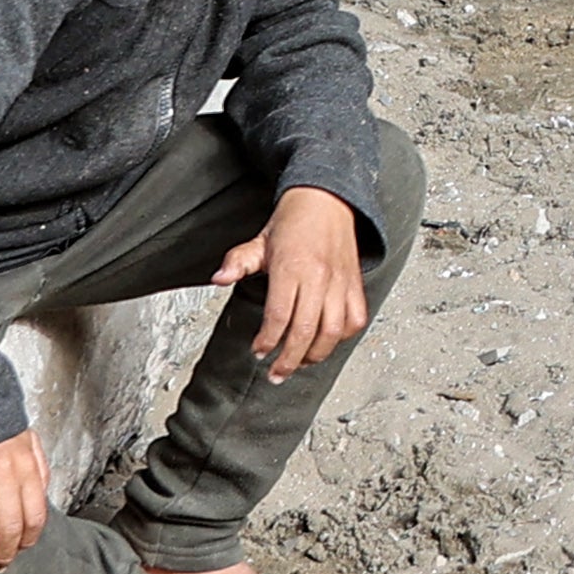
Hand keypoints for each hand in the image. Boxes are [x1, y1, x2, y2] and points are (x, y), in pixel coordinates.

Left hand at [216, 187, 371, 379]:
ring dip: (315, 355)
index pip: (279, 316)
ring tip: (300, 363)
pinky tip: (326, 342)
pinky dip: (342, 337)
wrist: (326, 200)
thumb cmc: (293, 222)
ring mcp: (340, 282)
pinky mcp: (354, 284)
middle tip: (276, 373)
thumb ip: (237, 262)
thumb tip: (218, 278)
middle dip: (289, 359)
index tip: (258, 351)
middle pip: (305, 331)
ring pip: (332, 331)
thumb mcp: (259, 241)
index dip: (267, 340)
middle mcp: (318, 277)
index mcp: (291, 267)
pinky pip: (355, 320)